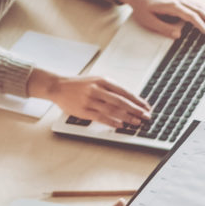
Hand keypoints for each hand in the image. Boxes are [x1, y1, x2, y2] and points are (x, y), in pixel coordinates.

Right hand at [32, 70, 151, 129]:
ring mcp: (90, 100)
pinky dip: (112, 122)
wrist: (58, 86)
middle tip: (146, 116)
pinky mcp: (83, 110)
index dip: (137, 100)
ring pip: (112, 110)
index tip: (146, 106)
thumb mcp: (96, 80)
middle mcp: (97, 89)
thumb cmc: (79, 84)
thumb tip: (129, 99)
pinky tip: (120, 125)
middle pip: (121, 101)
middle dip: (136, 109)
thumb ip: (111, 88)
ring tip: (136, 122)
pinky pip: (100, 117)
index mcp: (102, 80)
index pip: (124, 91)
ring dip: (126, 117)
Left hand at [118, 0, 204, 39]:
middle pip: (200, 10)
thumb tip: (178, 35)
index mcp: (172, 6)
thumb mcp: (149, 21)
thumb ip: (164, 28)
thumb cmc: (142, 8)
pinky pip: (197, 4)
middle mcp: (179, 0)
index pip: (192, 16)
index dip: (202, 26)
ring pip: (201, 6)